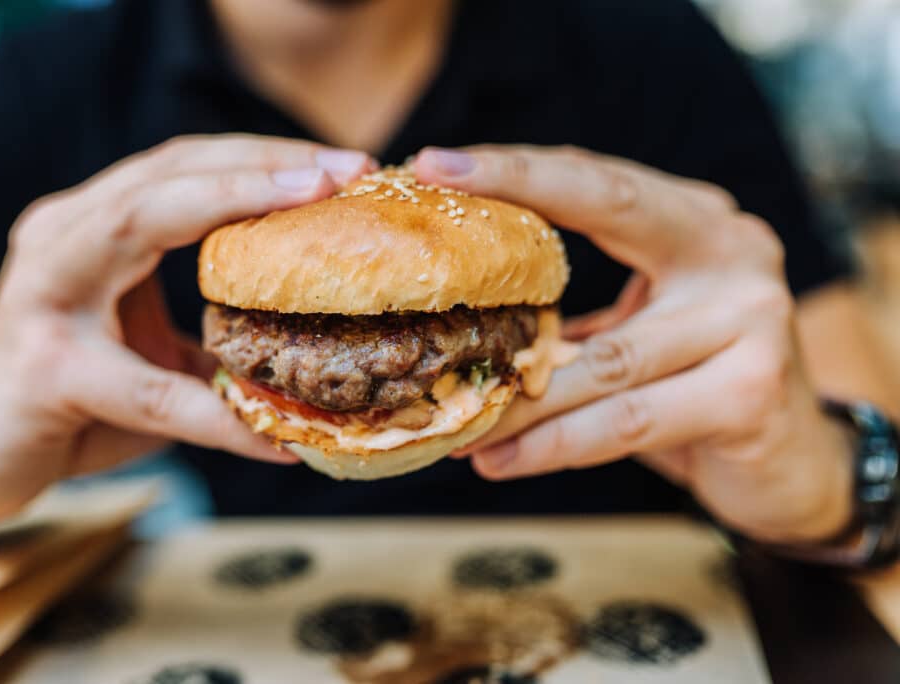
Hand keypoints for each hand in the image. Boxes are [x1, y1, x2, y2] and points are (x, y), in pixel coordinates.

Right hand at [0, 135, 373, 526]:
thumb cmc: (70, 403)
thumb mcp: (148, 353)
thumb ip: (209, 333)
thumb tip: (313, 345)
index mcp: (92, 228)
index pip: (184, 169)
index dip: (263, 157)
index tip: (343, 163)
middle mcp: (63, 238)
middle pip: (170, 169)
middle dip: (263, 159)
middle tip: (345, 166)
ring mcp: (44, 292)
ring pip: (143, 218)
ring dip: (238, 200)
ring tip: (314, 198)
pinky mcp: (43, 368)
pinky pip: (148, 384)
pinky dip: (213, 410)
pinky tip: (270, 434)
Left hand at [415, 145, 852, 542]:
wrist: (795, 459)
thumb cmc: (695, 386)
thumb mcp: (639, 331)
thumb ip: (575, 313)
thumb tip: (460, 317)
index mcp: (697, 222)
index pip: (598, 181)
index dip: (517, 169)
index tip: (437, 165)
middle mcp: (733, 251)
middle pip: (607, 218)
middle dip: (506, 229)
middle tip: (417, 267)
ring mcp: (752, 318)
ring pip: (603, 355)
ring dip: (516, 394)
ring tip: (452, 419)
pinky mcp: (750, 392)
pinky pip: (626, 420)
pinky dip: (555, 445)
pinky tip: (501, 460)